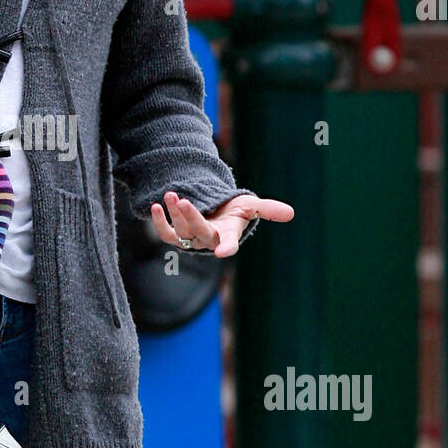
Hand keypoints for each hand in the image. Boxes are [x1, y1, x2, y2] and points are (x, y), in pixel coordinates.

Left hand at [150, 190, 293, 258]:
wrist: (213, 213)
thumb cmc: (233, 211)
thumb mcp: (250, 207)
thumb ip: (267, 210)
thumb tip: (291, 213)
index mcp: (228, 236)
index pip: (229, 245)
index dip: (226, 248)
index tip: (222, 253)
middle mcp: (208, 240)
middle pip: (199, 233)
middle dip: (191, 218)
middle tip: (183, 201)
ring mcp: (191, 239)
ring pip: (181, 232)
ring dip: (174, 214)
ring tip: (171, 195)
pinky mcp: (176, 236)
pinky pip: (165, 233)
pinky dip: (159, 221)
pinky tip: (156, 206)